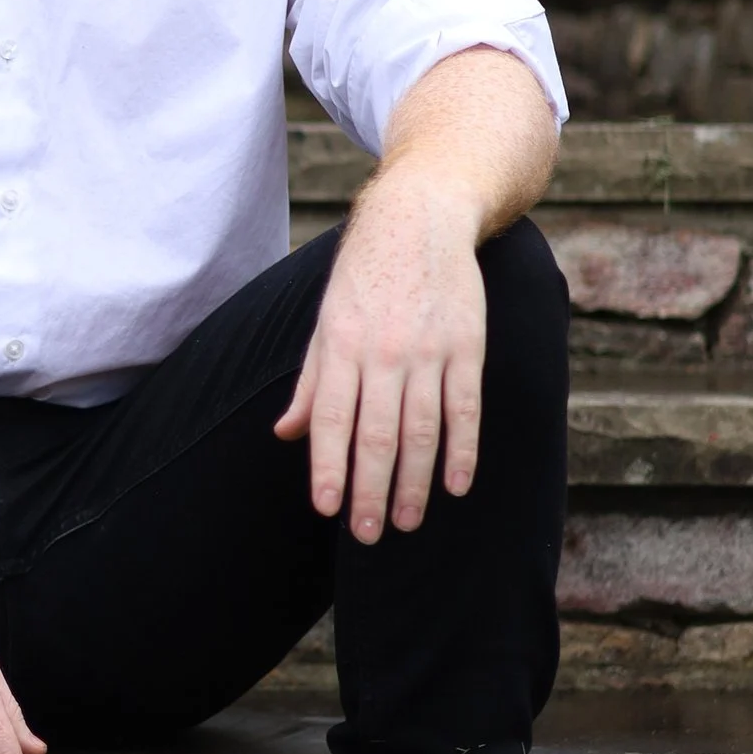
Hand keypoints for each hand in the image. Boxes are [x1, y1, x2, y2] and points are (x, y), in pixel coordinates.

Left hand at [275, 159, 486, 541]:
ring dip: (416, 482)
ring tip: (408, 522)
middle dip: (371, 490)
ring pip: (421, 429)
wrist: (419, 219)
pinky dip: (463, 450)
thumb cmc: (365, 277)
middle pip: (377, 434)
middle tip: (368, 534)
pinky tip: (456, 485)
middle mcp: (383, 352)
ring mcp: (428, 350)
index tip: (327, 509)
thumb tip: (286, 433)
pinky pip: (465, 408)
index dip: (329, 467)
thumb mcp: (326, 321)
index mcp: (341, 347)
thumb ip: (310, 382)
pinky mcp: (466, 346)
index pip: (331, 419)